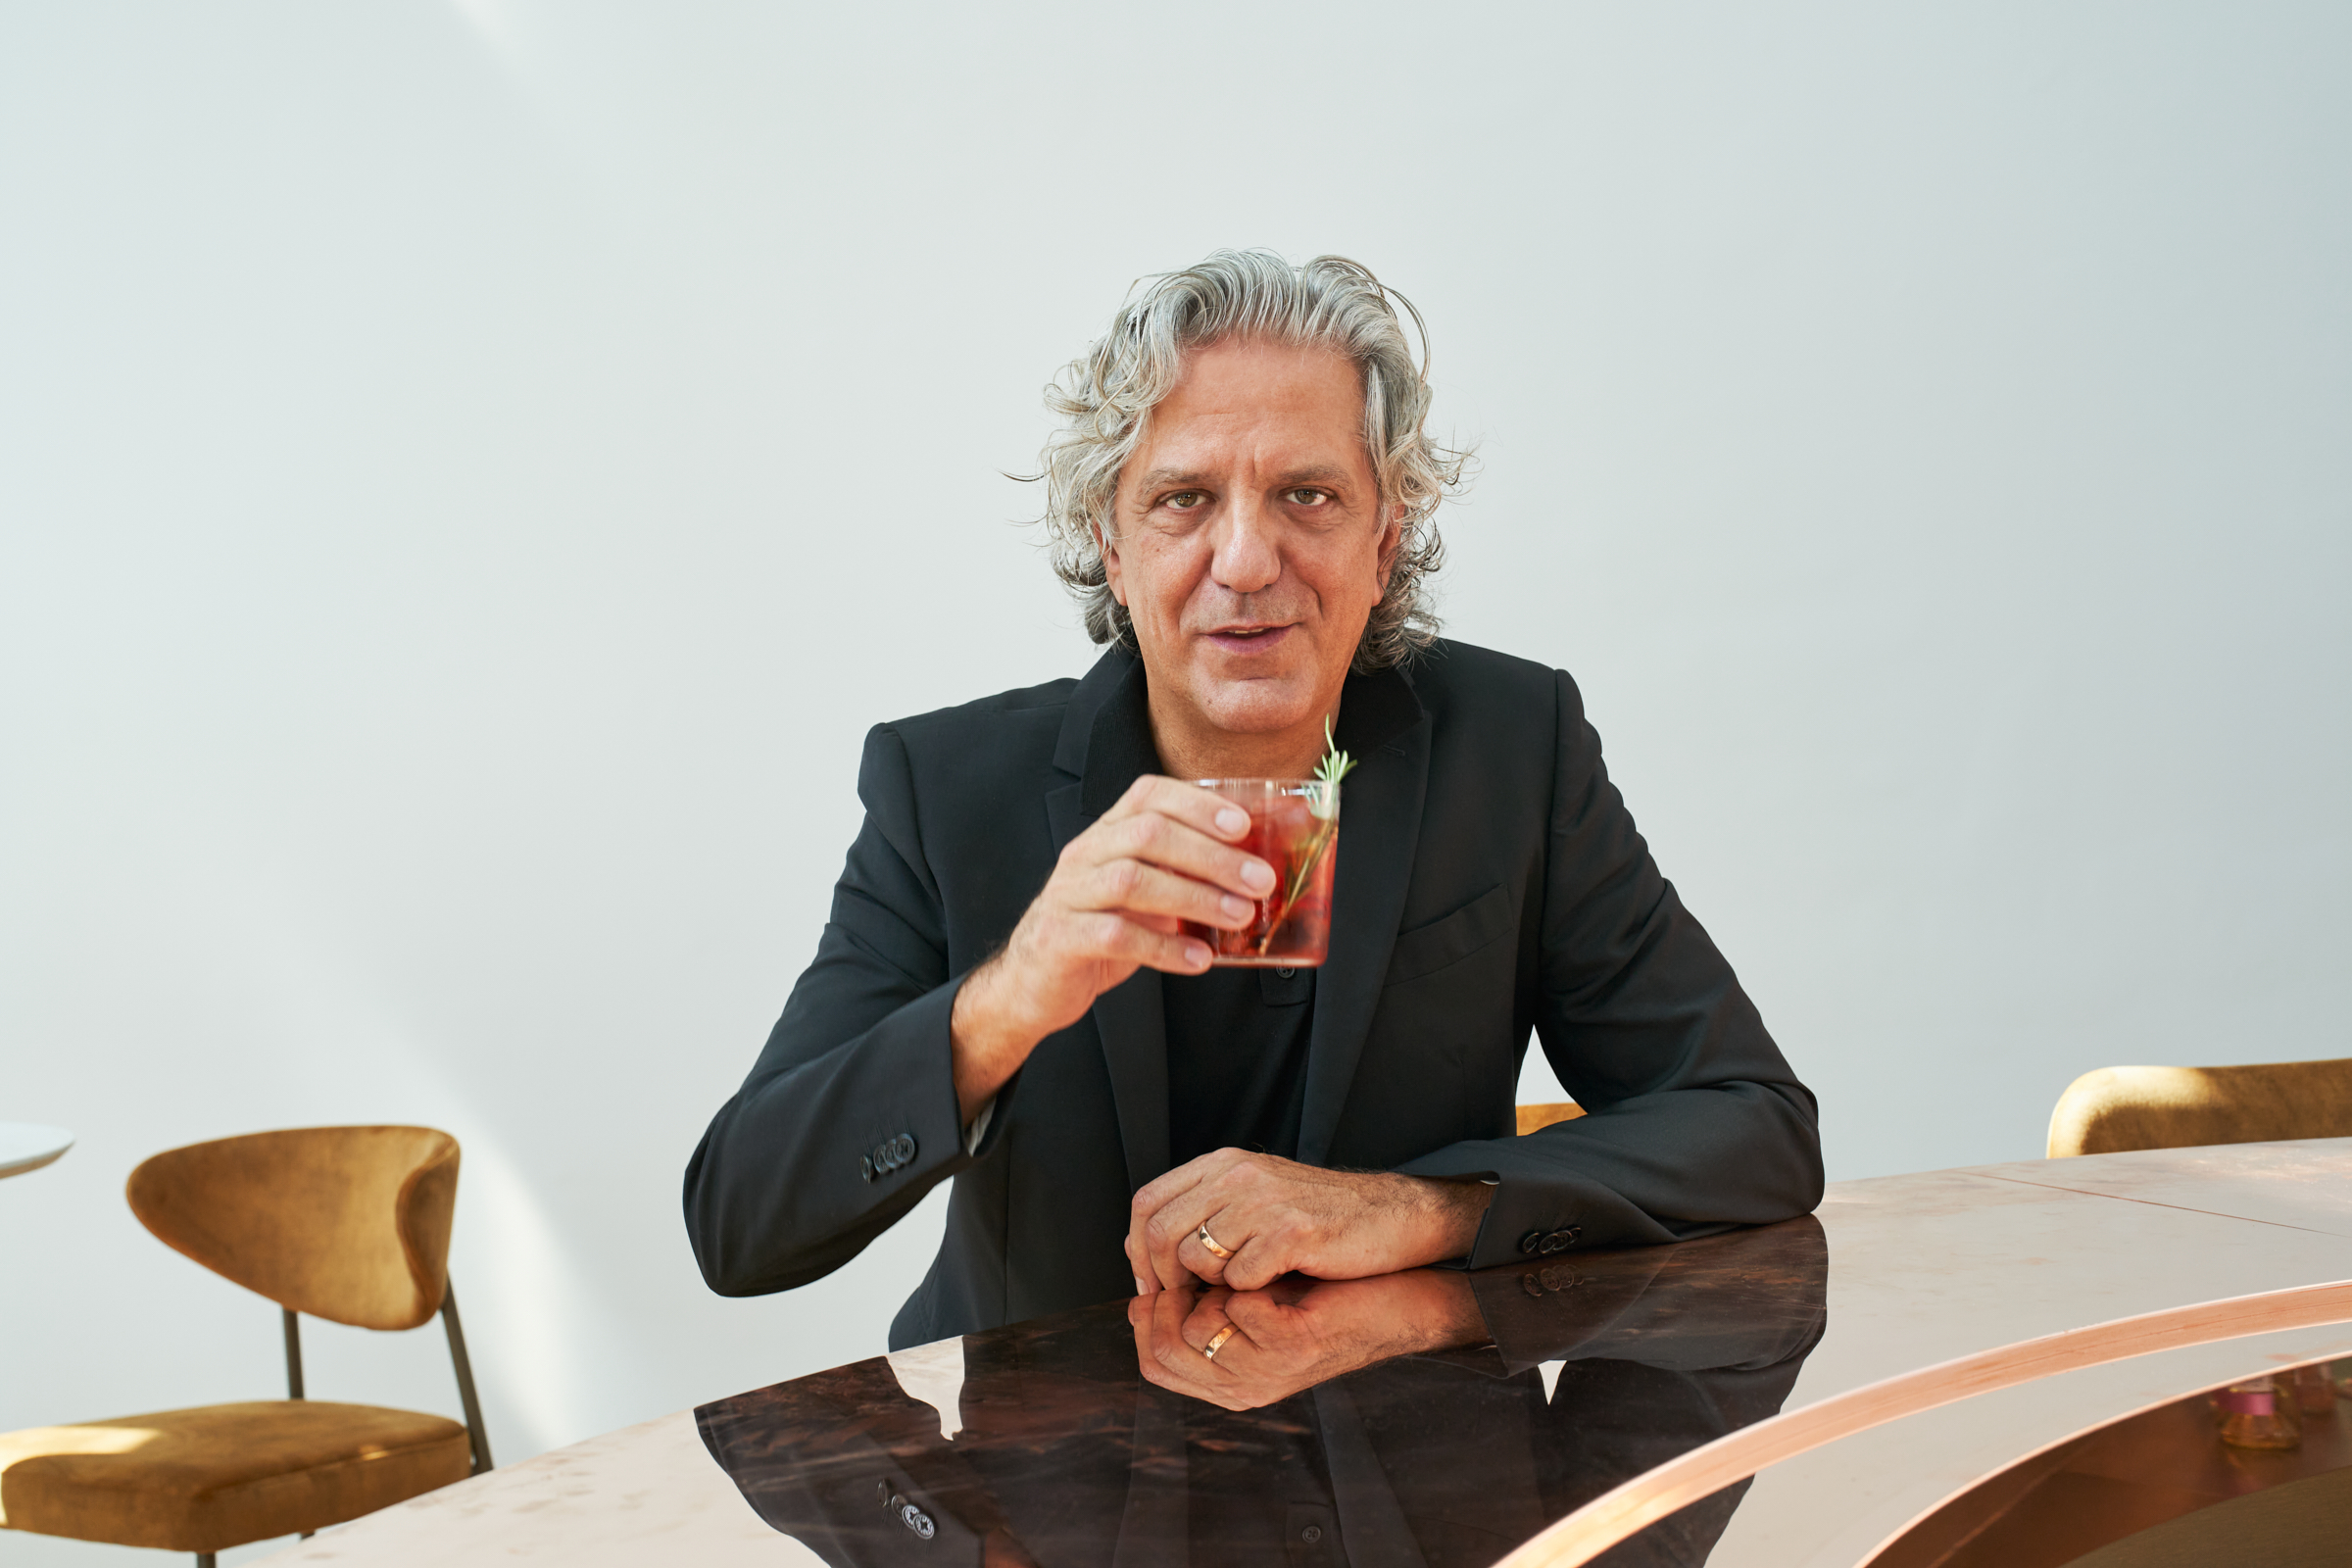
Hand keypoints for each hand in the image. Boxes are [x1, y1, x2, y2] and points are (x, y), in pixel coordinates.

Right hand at [949, 777, 1276, 1120]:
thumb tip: (1253, 873)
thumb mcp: (1144, 896)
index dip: (1197, 804)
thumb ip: (1183, 878)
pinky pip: (1116, 936)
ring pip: (1132, 880)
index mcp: (1106, 834)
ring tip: (1238, 916)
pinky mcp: (1060, 937)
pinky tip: (1199, 959)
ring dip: (1195, 897)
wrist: (1034, 982)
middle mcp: (1084, 854)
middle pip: (1148, 834)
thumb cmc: (1099, 932)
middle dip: (1211, 855)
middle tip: (1259, 880)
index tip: (1243, 825)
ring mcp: (1068, 894)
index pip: (1148, 796)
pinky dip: (1165, 947)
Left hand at [1124, 1149, 1492, 1293]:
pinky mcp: (1292, 1231)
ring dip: (1206, 1287)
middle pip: (1160, 1232)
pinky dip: (1245, 1294)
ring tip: (1231, 1294)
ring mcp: (1265, 1200)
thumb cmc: (1320, 1219)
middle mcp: (1237, 1174)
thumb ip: (1205, 1210)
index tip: (1151, 1285)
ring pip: (1194, 1257)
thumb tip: (1143, 1246)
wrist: (1391, 1217)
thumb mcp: (1256, 1196)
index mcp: (1224, 1164)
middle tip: (1180, 1305)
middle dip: (1162, 1279)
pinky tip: (1266, 1291)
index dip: (1138, 1250)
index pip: (1147, 1202)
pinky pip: (1240, 1276)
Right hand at [1129, 1272, 1487, 1409]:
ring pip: (1194, 1332)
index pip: (1154, 1364)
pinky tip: (1268, 1269)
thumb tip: (1149, 1268)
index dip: (1143, 1318)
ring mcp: (1269, 1371)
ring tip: (1235, 1266)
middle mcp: (1243, 1386)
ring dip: (1206, 1286)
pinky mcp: (1296, 1346)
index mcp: (1228, 1381)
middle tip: (1185, 1262)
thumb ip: (1208, 1302)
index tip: (1154, 1275)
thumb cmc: (1321, 1296)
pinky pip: (1240, 1310)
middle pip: (1163, 1353)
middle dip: (1164, 1298)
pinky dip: (1245, 1278)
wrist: (1392, 1299)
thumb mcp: (1254, 1303)